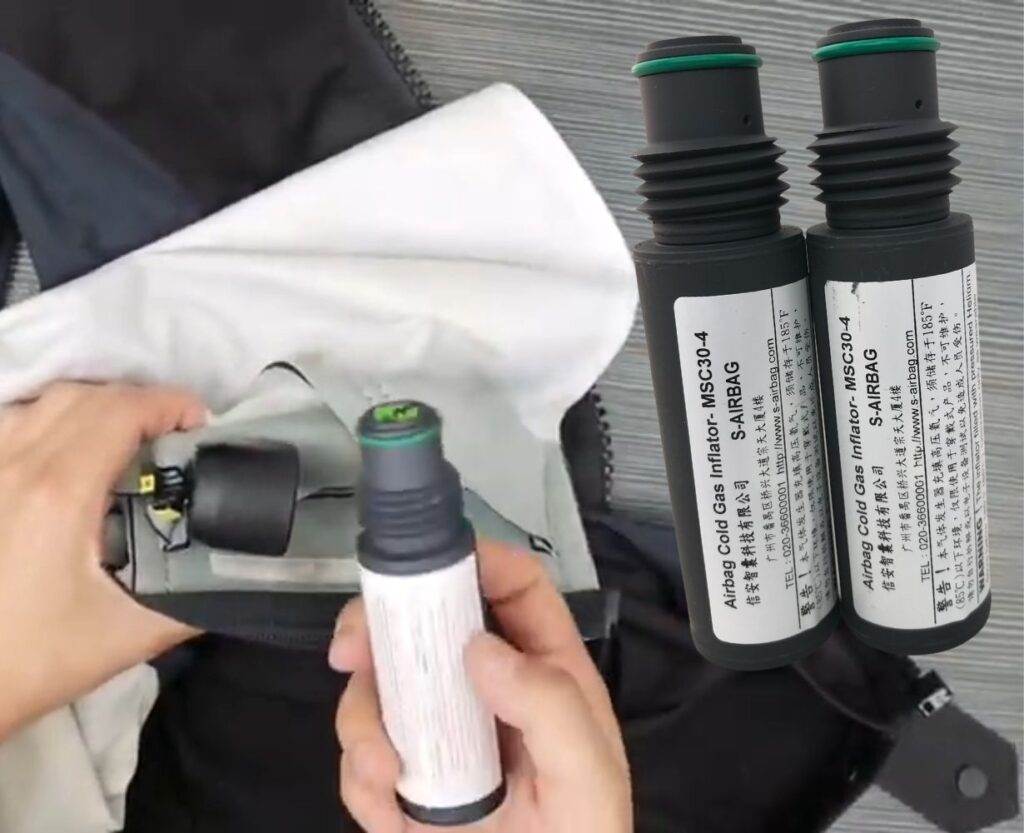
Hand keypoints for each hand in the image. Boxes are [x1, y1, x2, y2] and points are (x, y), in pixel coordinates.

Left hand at [0, 382, 205, 739]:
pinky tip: (71, 452)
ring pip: (44, 402)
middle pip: (87, 396)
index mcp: (59, 494)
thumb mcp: (128, 636)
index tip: (201, 426)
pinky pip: (13, 424)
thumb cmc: (34, 659)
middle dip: (142, 402)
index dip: (171, 405)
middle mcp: (15, 467)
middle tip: (175, 435)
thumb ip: (195, 601)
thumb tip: (240, 575)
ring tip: (128, 437)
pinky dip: (52, 420)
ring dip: (96, 405)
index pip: (122, 412)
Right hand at [330, 539, 631, 832]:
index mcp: (543, 671)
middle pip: (425, 624)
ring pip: (380, 687)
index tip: (425, 566)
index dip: (475, 560)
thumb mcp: (586, 777)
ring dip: (364, 725)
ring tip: (382, 777)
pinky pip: (361, 755)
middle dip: (380, 630)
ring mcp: (441, 733)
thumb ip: (550, 706)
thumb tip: (479, 646)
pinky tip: (390, 820)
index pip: (514, 589)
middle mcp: (486, 690)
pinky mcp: (405, 779)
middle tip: (350, 651)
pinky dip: (360, 781)